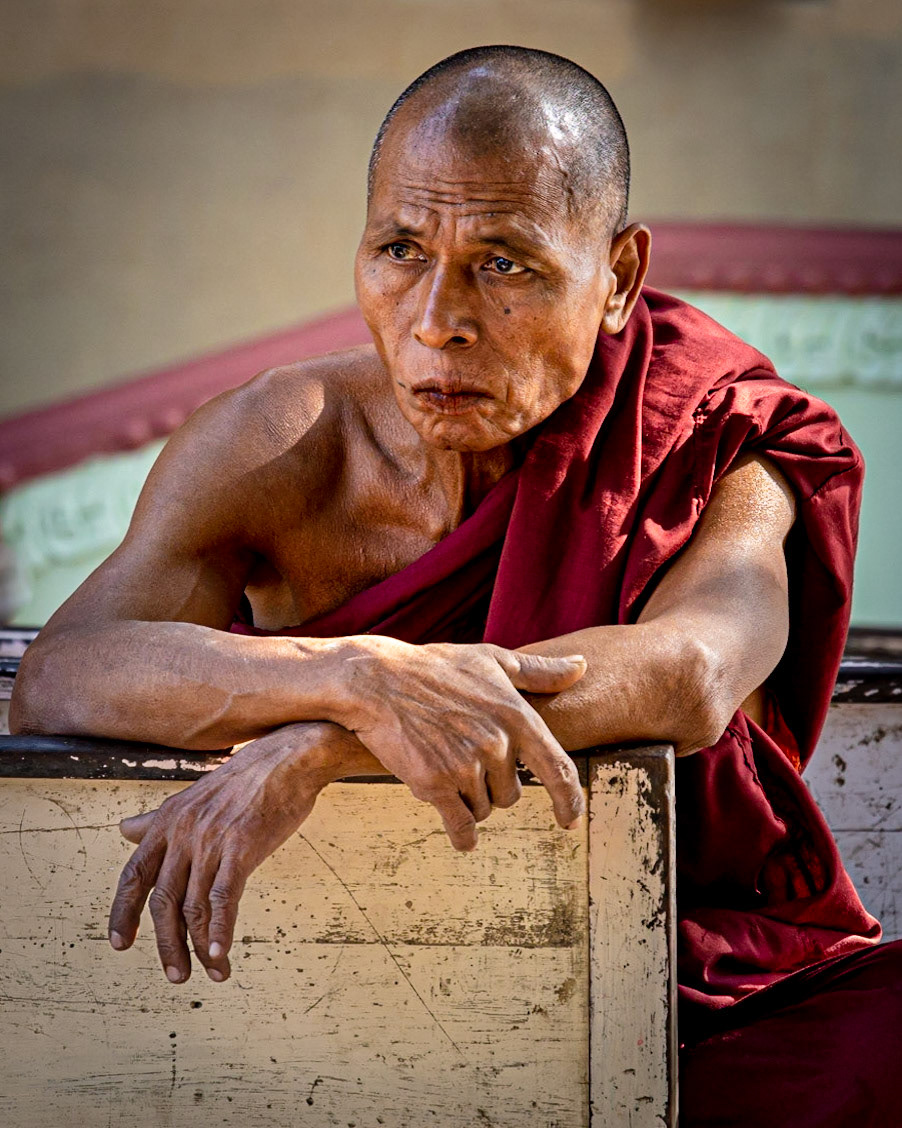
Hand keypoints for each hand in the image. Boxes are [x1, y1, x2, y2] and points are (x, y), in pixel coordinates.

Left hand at [108, 721, 359, 983]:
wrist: (289, 758)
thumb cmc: (246, 779)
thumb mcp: (192, 795)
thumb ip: (157, 819)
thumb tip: (123, 830)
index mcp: (168, 821)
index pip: (134, 874)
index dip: (123, 912)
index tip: (120, 944)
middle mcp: (183, 832)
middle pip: (163, 901)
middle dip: (167, 945)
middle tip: (176, 976)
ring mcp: (211, 840)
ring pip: (194, 906)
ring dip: (198, 947)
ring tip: (213, 973)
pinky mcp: (242, 846)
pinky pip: (225, 897)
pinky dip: (220, 930)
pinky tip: (221, 953)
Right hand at [338, 638, 587, 850]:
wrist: (377, 680)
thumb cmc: (435, 666)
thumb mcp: (492, 659)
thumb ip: (540, 671)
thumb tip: (582, 667)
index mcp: (517, 716)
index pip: (558, 769)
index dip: (570, 800)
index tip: (569, 820)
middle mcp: (497, 744)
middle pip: (512, 795)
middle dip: (493, 786)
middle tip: (464, 760)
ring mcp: (466, 766)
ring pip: (484, 808)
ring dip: (469, 800)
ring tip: (445, 767)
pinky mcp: (436, 784)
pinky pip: (461, 825)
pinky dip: (463, 835)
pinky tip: (462, 836)